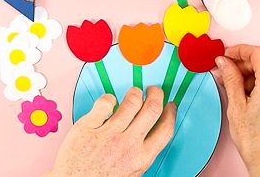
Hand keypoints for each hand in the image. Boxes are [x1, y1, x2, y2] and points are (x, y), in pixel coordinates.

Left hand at [45, 86, 176, 176]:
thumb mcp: (131, 172)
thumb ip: (142, 153)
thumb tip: (151, 134)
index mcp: (141, 158)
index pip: (166, 129)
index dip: (171, 113)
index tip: (169, 106)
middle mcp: (127, 144)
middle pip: (152, 109)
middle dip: (157, 94)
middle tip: (153, 90)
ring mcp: (108, 134)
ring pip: (132, 101)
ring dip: (135, 92)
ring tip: (133, 93)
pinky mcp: (88, 126)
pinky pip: (105, 102)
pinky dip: (109, 97)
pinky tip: (109, 101)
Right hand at [214, 45, 259, 176]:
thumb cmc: (257, 144)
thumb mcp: (237, 108)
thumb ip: (231, 79)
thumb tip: (224, 63)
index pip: (257, 53)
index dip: (239, 50)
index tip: (226, 55)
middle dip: (243, 63)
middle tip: (225, 71)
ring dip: (251, 74)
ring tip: (235, 88)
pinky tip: (248, 96)